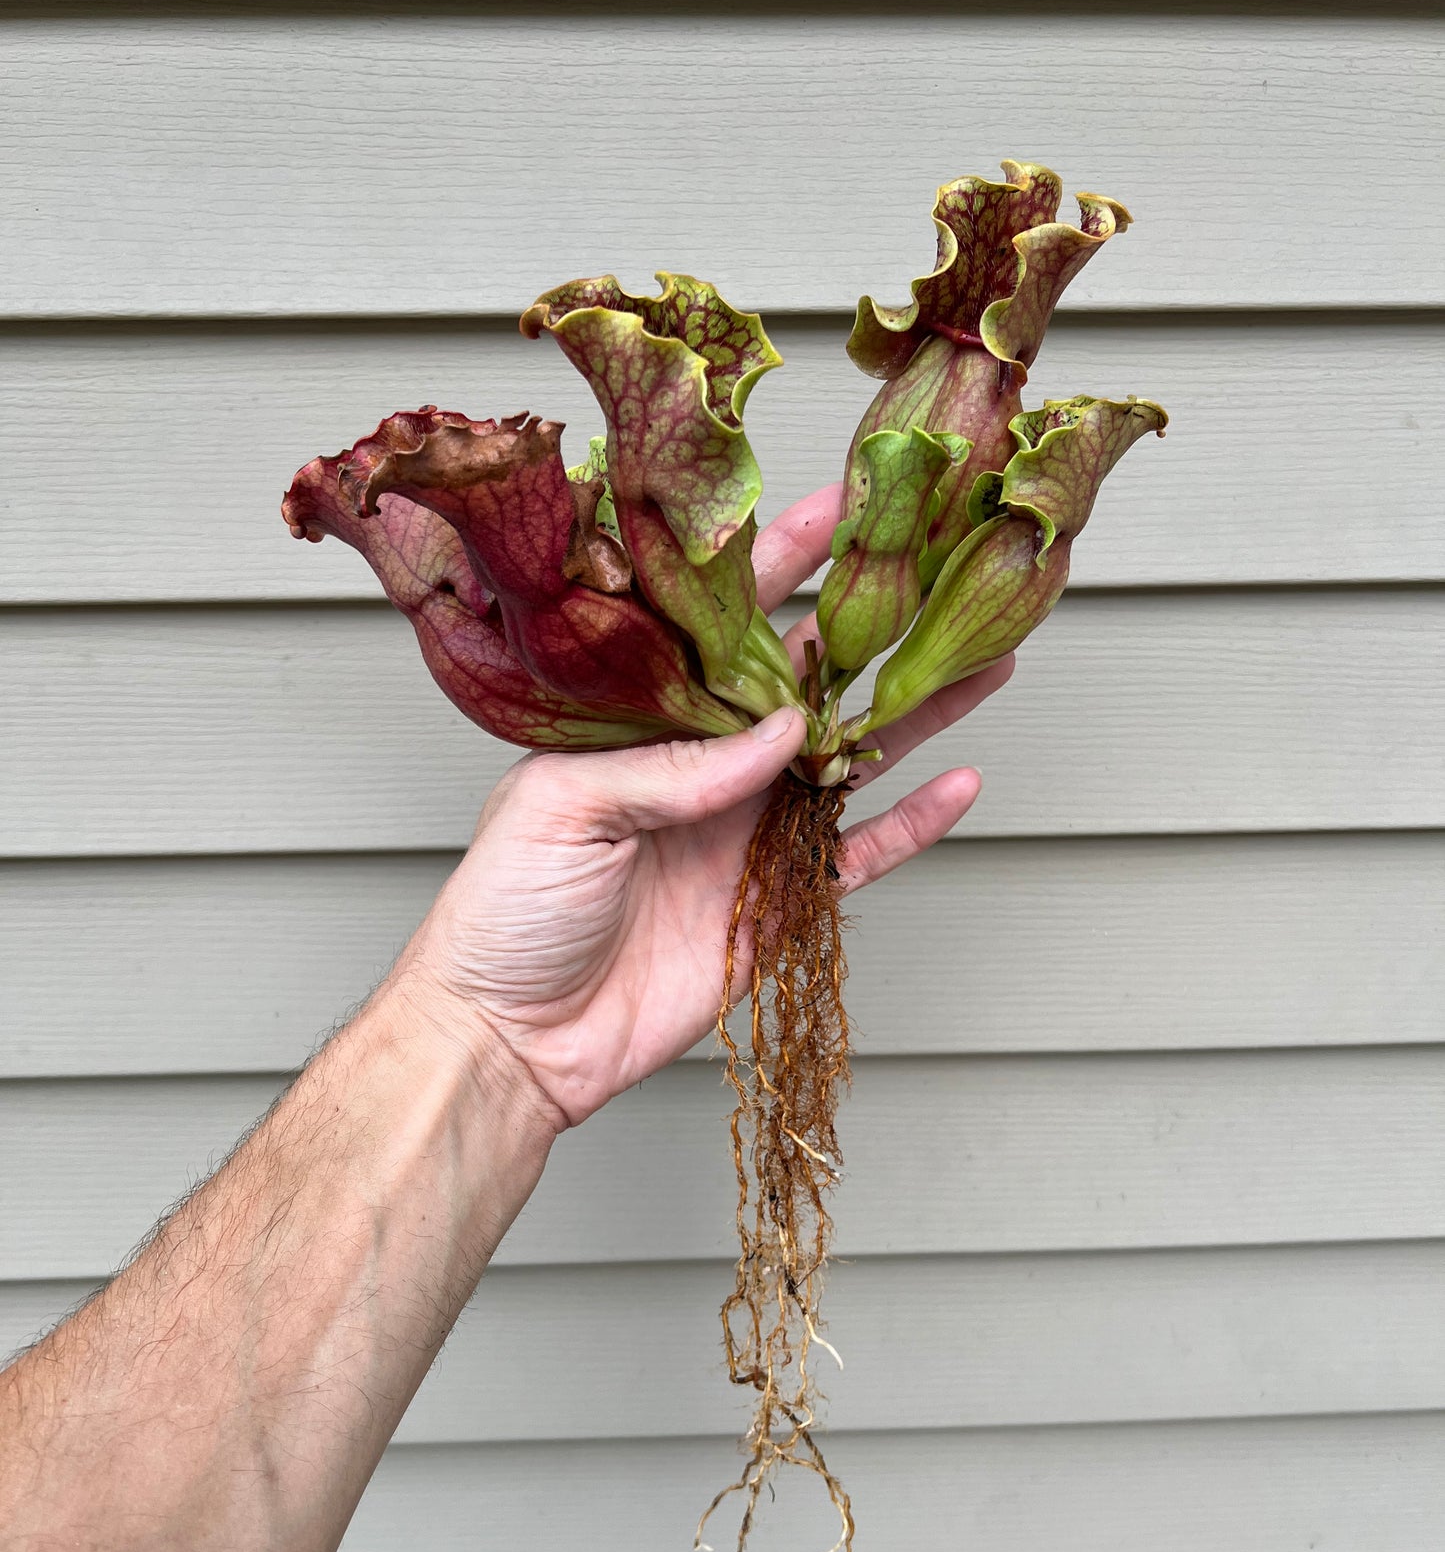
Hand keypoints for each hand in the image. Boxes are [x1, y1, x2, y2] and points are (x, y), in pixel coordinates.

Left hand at [402, 485, 1012, 1128]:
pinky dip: (909, 824)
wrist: (512, 1039)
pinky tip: (960, 784)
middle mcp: (703, 770)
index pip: (719, 631)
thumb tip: (782, 729)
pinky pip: (854, 856)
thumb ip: (675, 766)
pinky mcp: (776, 906)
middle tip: (942, 582)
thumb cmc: (502, 911)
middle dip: (874, 634)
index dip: (778, 569)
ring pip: (848, 762)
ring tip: (983, 666)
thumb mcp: (561, 809)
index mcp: (641, 725)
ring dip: (914, 717)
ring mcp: (745, 835)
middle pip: (804, 688)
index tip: (841, 512)